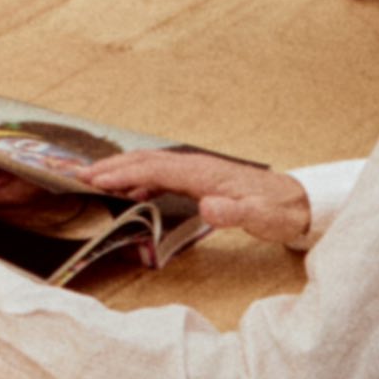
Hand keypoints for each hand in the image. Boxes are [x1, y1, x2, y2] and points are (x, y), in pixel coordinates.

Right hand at [77, 144, 314, 249]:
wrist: (299, 203)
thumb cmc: (280, 211)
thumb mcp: (262, 218)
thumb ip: (235, 213)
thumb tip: (208, 207)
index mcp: (204, 173)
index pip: (155, 169)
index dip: (124, 174)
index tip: (96, 181)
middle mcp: (197, 167)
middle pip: (147, 160)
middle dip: (112, 167)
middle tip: (79, 176)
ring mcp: (198, 172)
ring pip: (151, 164)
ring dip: (121, 170)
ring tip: (93, 179)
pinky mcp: (201, 180)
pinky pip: (161, 175)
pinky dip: (139, 179)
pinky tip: (130, 193)